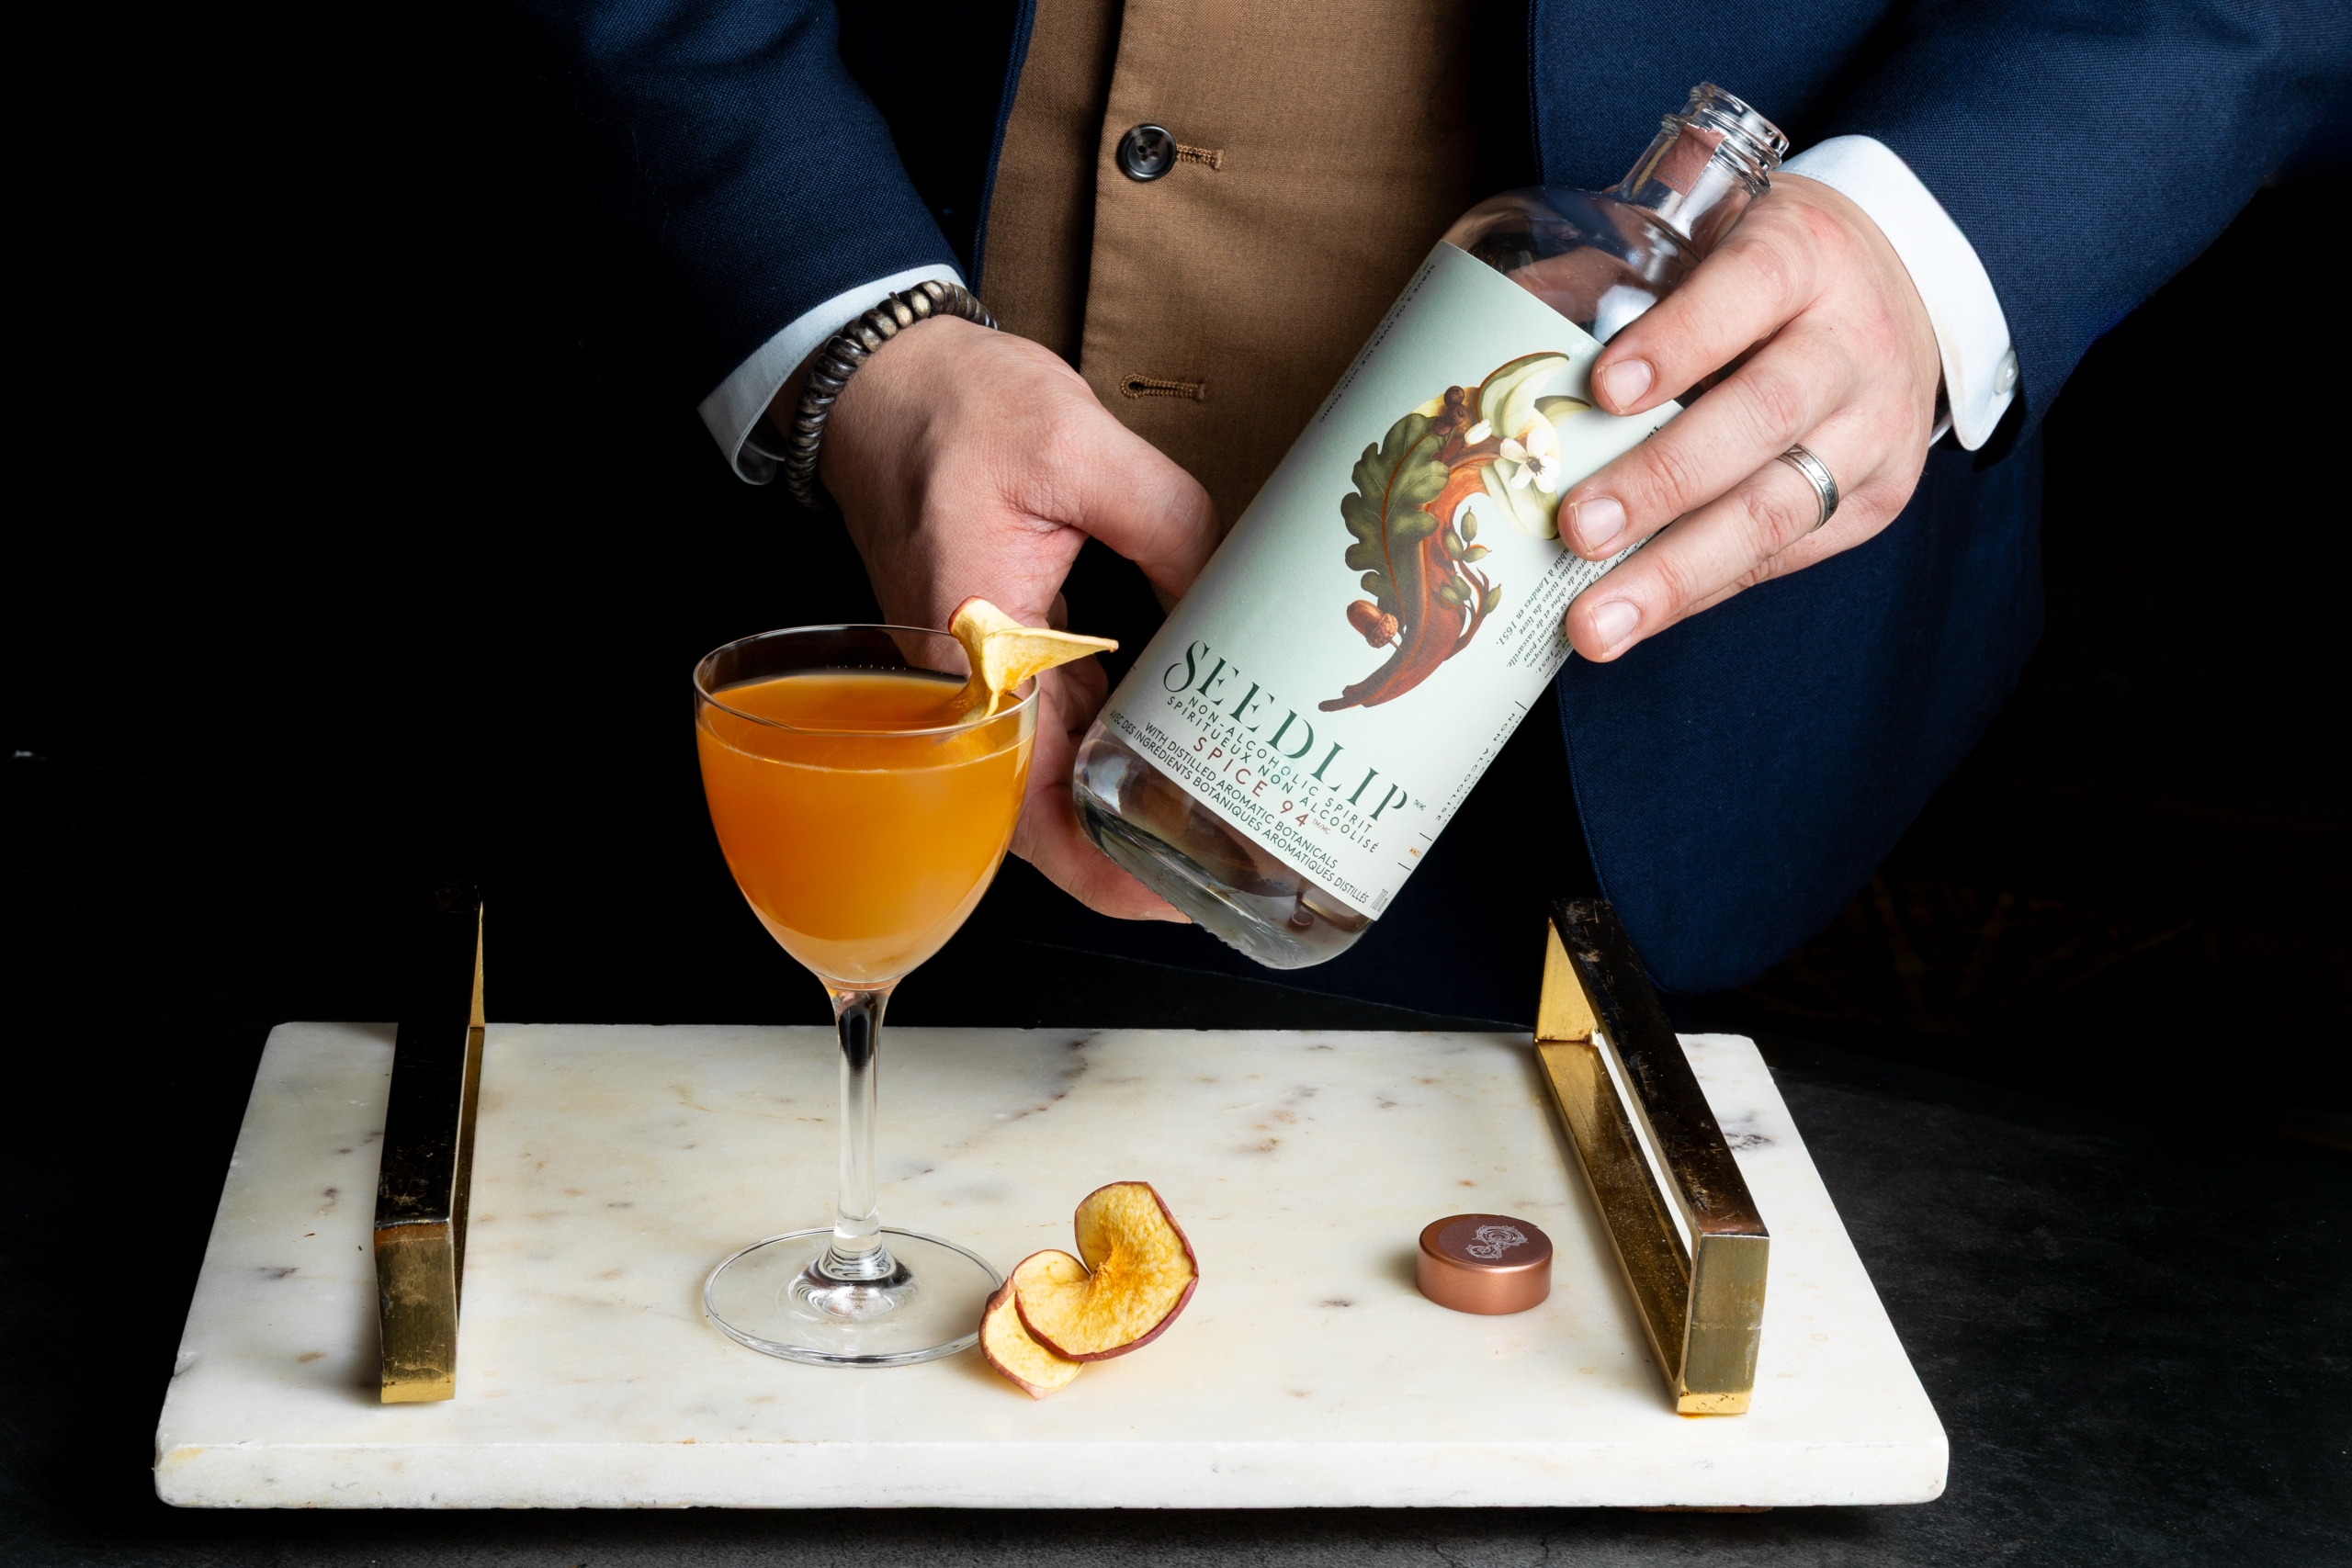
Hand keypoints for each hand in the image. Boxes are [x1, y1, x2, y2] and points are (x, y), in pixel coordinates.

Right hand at [785, 315, 1219, 919]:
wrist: (884, 386)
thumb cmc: (955, 411)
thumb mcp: (1077, 446)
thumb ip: (1170, 523)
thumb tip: (1237, 605)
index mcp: (973, 651)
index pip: (1025, 802)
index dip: (1098, 865)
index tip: (1169, 894)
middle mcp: (965, 687)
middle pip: (1041, 818)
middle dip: (1132, 859)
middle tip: (1233, 871)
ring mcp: (979, 681)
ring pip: (1051, 783)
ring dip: (1125, 811)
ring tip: (1222, 825)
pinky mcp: (998, 662)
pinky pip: (1056, 732)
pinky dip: (1113, 752)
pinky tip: (1179, 750)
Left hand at [1556, 174, 1942, 659]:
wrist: (1896, 298)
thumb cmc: (1764, 273)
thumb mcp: (1707, 239)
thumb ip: (1615, 276)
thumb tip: (1502, 336)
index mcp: (1805, 254)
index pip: (1750, 288)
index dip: (1679, 341)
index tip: (1604, 390)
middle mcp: (1855, 341)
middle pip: (1763, 416)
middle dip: (1663, 481)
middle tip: (1578, 530)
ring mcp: (1877, 428)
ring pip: (1779, 508)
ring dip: (1676, 573)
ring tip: (1597, 622)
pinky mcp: (1877, 499)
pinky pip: (1783, 556)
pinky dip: (1700, 590)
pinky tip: (1637, 617)